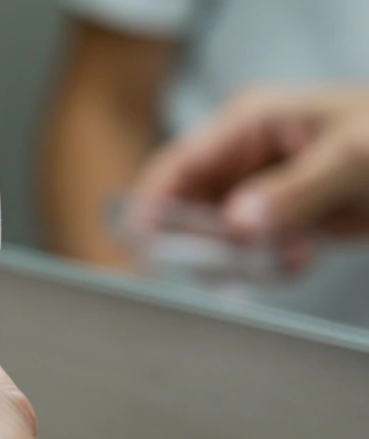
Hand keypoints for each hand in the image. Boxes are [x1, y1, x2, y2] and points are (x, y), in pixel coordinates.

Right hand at [135, 86, 368, 243]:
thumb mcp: (352, 158)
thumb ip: (294, 190)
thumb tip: (238, 223)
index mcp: (248, 122)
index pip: (176, 165)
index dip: (150, 206)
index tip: (142, 247)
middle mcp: (245, 155)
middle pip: (187, 207)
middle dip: (203, 242)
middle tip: (230, 264)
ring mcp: (261, 187)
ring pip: (216, 236)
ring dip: (239, 259)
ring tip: (280, 257)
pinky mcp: (281, 216)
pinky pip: (250, 251)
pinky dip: (266, 265)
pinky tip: (297, 259)